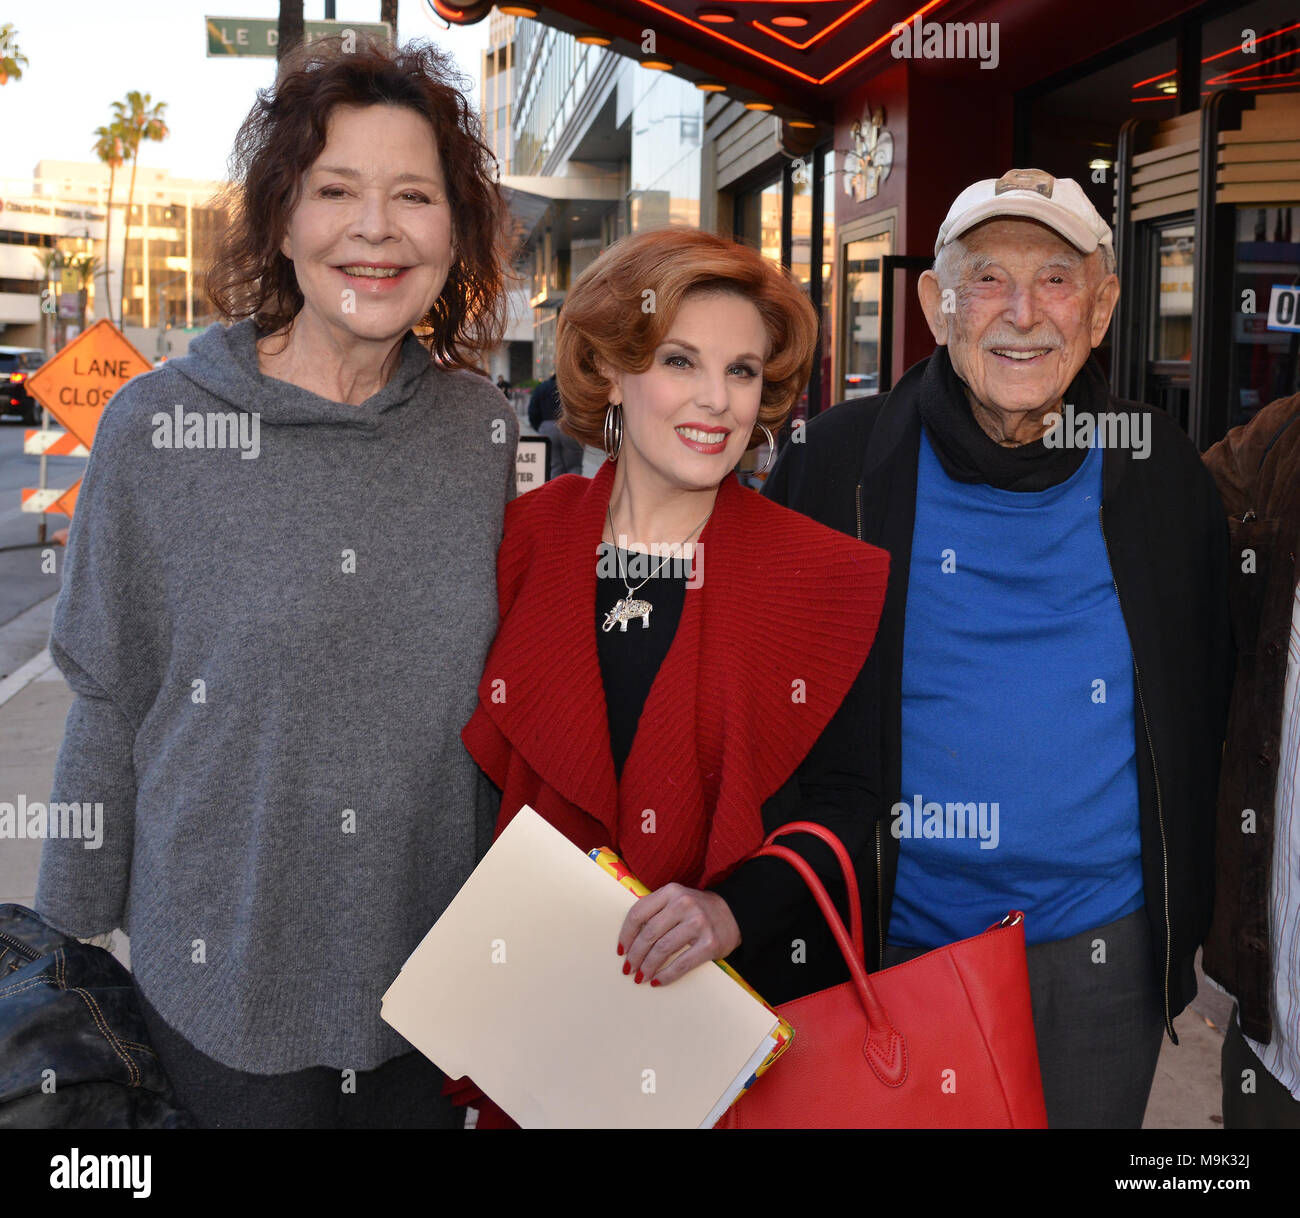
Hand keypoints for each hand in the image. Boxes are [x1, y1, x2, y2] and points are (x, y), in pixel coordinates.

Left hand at [617, 884, 740, 986]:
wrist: (734, 913)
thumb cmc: (697, 910)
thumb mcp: (676, 900)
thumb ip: (655, 911)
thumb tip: (629, 941)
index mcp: (671, 891)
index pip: (638, 913)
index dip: (626, 935)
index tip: (620, 950)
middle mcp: (684, 904)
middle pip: (649, 934)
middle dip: (635, 955)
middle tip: (628, 968)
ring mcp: (698, 923)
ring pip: (662, 949)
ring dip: (647, 967)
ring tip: (640, 977)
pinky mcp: (710, 943)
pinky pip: (682, 963)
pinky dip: (666, 975)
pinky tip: (657, 981)